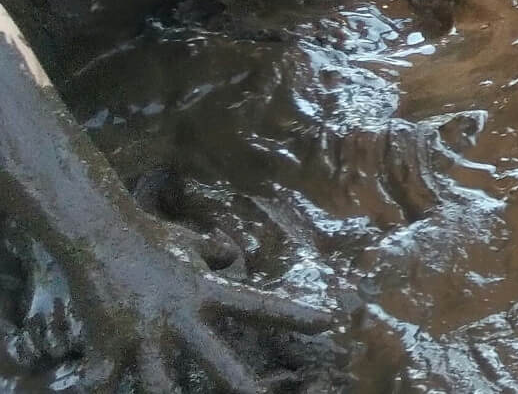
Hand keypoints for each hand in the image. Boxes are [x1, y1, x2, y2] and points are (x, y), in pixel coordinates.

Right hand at [74, 215, 334, 391]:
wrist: (96, 231)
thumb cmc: (149, 237)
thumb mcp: (190, 243)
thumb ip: (216, 254)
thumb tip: (232, 256)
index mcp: (204, 292)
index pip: (258, 304)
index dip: (294, 315)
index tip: (329, 323)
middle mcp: (178, 317)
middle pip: (215, 358)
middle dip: (239, 385)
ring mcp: (142, 334)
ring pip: (159, 383)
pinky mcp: (106, 346)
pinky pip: (102, 382)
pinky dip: (102, 391)